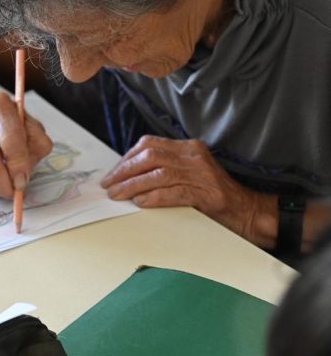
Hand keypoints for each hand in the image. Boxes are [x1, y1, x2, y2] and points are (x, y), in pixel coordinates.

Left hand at [101, 135, 277, 246]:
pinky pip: (173, 192)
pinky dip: (154, 196)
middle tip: (109, 184)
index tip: (113, 172)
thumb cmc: (213, 193)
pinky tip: (140, 202)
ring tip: (117, 194)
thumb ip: (166, 168)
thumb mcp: (189, 172)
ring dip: (132, 184)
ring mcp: (201, 173)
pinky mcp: (206, 193)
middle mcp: (193, 156)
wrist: (247, 210)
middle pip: (150, 157)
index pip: (149, 145)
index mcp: (188, 147)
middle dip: (124, 170)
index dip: (127, 158)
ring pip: (158, 174)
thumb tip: (130, 175)